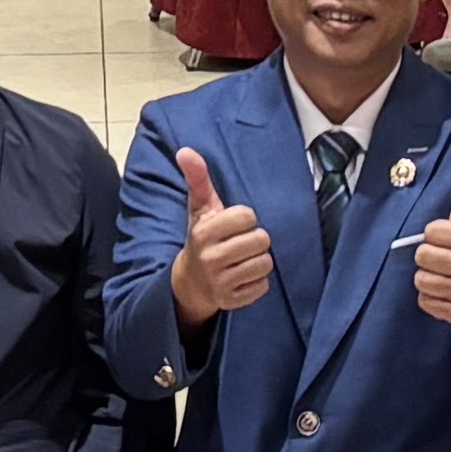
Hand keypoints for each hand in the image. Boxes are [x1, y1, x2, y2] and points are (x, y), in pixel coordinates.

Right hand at [166, 148, 277, 324]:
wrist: (189, 283)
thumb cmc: (201, 238)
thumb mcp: (199, 209)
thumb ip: (197, 178)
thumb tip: (185, 150)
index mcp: (204, 232)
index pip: (248, 216)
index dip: (246, 219)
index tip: (233, 224)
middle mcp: (211, 258)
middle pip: (261, 240)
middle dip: (255, 240)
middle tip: (240, 243)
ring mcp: (221, 283)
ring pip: (265, 264)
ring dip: (258, 261)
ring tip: (242, 260)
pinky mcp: (231, 301)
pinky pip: (263, 286)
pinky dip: (257, 282)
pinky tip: (242, 277)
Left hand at [409, 152, 450, 330]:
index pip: (431, 232)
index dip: (435, 233)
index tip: (447, 237)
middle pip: (422, 256)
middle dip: (428, 255)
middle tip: (443, 255)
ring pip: (420, 280)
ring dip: (427, 276)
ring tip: (443, 273)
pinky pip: (424, 301)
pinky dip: (429, 296)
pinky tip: (444, 290)